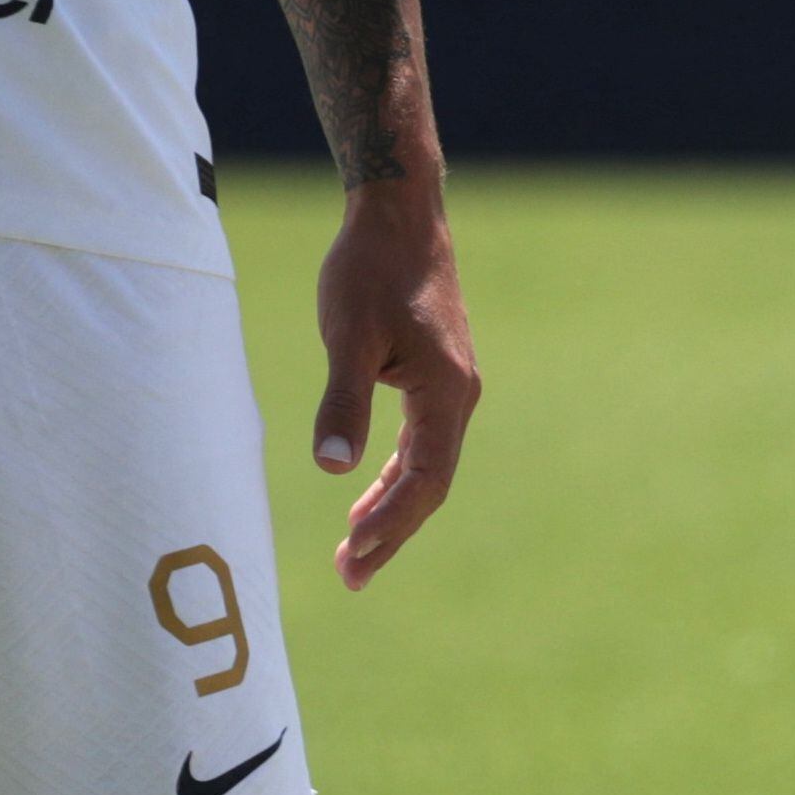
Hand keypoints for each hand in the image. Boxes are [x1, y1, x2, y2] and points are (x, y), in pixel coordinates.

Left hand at [308, 180, 476, 588]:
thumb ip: (343, 404)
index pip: (424, 480)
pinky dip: (395, 476)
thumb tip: (334, 471)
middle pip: (430, 487)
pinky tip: (366, 493)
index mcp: (447, 395)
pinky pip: (421, 445)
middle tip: (351, 578)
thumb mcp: (348, 336)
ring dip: (392, 510)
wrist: (401, 216)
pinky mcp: (438, 380)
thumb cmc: (371, 269)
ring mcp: (452, 392)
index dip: (390, 523)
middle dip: (391, 534)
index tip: (353, 555)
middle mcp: (459, 400)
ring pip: (426, 469)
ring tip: (354, 550)